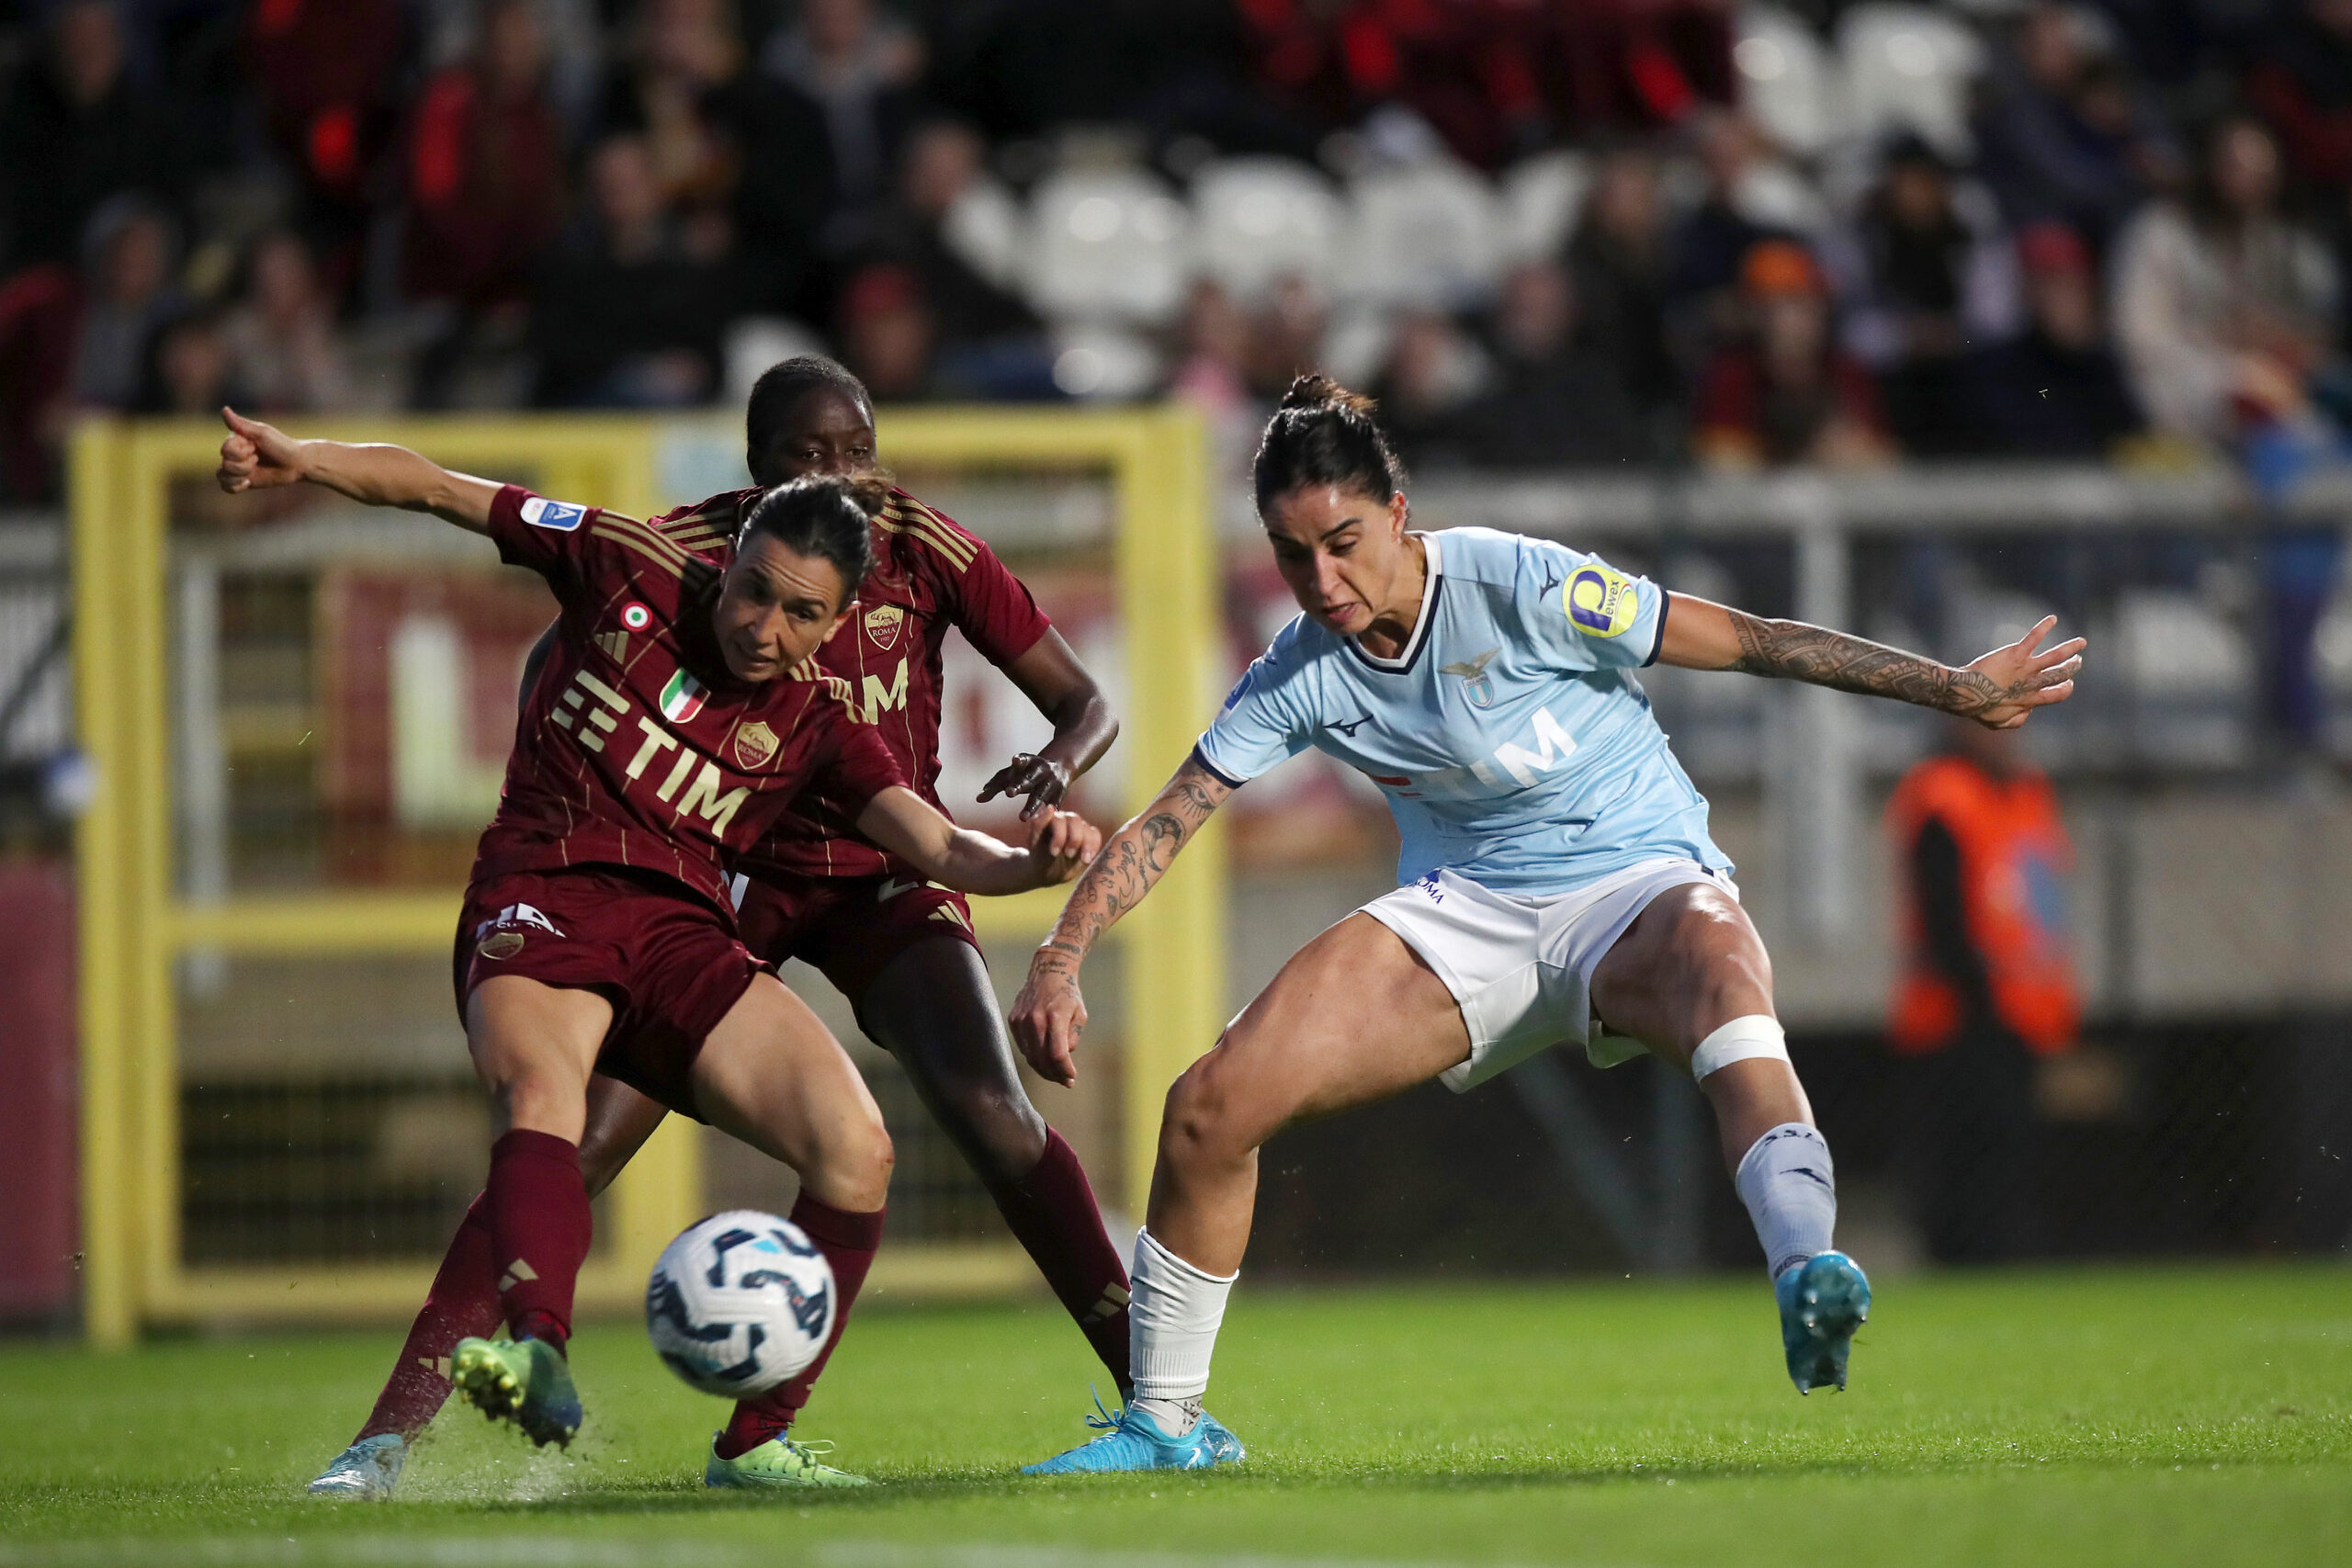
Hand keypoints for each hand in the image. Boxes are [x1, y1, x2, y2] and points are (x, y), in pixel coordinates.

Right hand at [215, 407, 307, 493]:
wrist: (297, 463)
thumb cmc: (282, 445)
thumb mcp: (262, 433)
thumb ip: (241, 424)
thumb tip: (224, 410)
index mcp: (235, 440)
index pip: (225, 450)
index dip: (241, 452)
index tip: (255, 447)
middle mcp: (233, 453)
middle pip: (225, 464)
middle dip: (244, 465)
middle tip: (258, 458)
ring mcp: (237, 467)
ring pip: (222, 476)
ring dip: (241, 474)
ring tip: (254, 470)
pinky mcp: (242, 480)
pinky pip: (226, 487)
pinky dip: (235, 486)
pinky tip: (248, 482)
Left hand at [978, 751, 1072, 819]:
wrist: (1061, 766)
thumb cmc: (1027, 773)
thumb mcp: (1012, 775)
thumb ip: (995, 786)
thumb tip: (978, 799)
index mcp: (1029, 762)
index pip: (1023, 760)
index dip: (1019, 760)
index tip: (1015, 760)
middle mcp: (1041, 770)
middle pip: (1029, 778)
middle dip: (1020, 785)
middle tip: (1009, 793)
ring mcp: (1052, 782)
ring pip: (1040, 795)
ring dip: (1032, 806)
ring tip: (1021, 818)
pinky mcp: (1060, 795)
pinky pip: (1053, 806)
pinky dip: (1047, 814)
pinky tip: (1042, 824)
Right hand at [1010, 947, 1086, 1085]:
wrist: (1048, 970)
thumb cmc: (1068, 993)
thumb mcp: (1080, 1015)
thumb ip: (1072, 1038)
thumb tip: (1063, 1057)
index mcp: (1055, 1017)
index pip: (1058, 1054)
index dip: (1065, 1070)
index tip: (1072, 1078)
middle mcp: (1035, 1019)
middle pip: (1042, 1059)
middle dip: (1055, 1075)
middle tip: (1065, 1081)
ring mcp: (1021, 1020)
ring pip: (1030, 1056)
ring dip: (1043, 1069)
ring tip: (1055, 1074)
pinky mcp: (1013, 1020)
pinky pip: (1023, 1046)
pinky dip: (1033, 1056)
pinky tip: (1043, 1059)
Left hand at [1024, 808, 1100, 884]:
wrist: (1049, 874)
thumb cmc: (1039, 858)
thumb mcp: (1034, 844)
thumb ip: (1038, 824)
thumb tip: (1050, 807)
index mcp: (1050, 819)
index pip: (1059, 819)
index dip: (1059, 836)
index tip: (1054, 852)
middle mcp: (1065, 821)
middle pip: (1075, 820)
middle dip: (1074, 839)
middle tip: (1068, 855)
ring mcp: (1077, 828)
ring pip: (1087, 827)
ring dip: (1086, 844)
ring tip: (1082, 859)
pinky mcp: (1088, 837)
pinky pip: (1095, 835)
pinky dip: (1094, 846)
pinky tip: (1087, 858)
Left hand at [1955, 615, 2085, 728]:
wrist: (1962, 693)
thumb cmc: (1978, 708)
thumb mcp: (2000, 723)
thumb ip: (2018, 720)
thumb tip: (2029, 710)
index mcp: (2029, 699)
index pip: (2055, 695)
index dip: (2064, 690)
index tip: (2068, 685)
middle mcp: (2031, 683)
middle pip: (2059, 674)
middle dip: (2070, 668)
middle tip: (2077, 662)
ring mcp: (2025, 668)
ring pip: (2054, 657)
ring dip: (2070, 649)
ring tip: (2081, 642)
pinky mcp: (2015, 654)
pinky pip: (2033, 638)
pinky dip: (2044, 628)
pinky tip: (2053, 618)